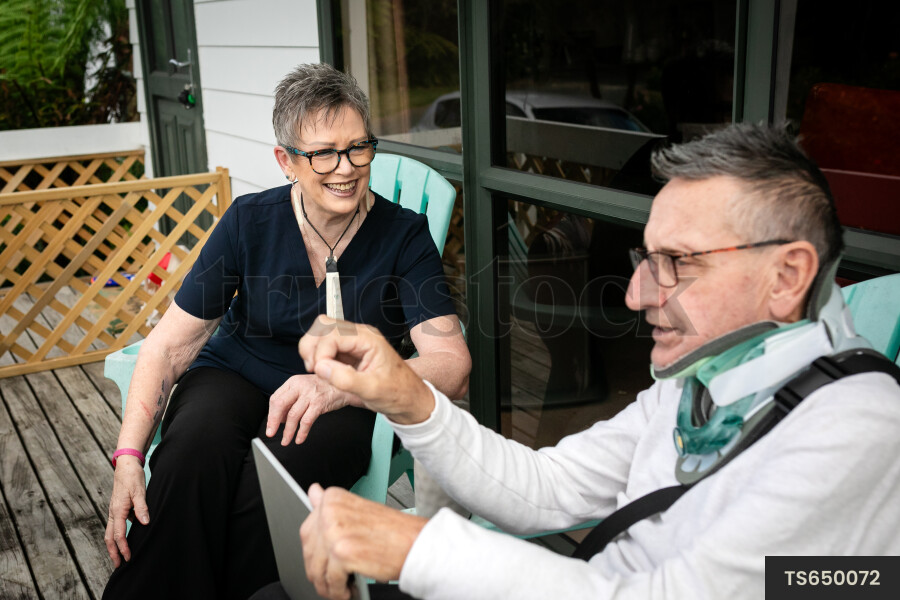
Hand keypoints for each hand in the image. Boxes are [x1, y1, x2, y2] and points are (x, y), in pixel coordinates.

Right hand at [104, 457, 148, 567]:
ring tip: (119, 557)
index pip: (119, 534)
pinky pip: (115, 525)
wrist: (126, 465)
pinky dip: (118, 535)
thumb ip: (142, 507)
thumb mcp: (140, 491)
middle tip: (118, 566)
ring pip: (110, 532)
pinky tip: (126, 539)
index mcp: (118, 510)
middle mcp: (113, 512)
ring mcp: (114, 510)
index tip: (128, 558)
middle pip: (109, 537)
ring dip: (113, 545)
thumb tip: (144, 523)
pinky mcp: (117, 508)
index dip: (123, 547)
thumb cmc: (133, 477)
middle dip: (113, 552)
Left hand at [266, 374, 350, 444]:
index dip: (271, 414)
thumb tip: (279, 419)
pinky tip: (299, 439)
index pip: (275, 398)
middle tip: (271, 434)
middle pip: (279, 405)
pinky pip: (306, 421)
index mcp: (294, 382)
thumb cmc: (325, 388)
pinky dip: (301, 432)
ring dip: (288, 432)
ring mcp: (310, 394)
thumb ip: (292, 400)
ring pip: (292, 416)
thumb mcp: (305, 388)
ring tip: (286, 441)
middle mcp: (300, 385)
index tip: (270, 426)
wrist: (346, 385)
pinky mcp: (320, 403)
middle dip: (273, 422)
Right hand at [298, 316, 433, 424]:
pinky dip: (318, 357)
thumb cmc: (397, 393)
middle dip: (313, 347)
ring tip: (320, 371)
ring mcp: (353, 341)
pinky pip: (325, 346)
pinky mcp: (348, 351)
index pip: (333, 334)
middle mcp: (359, 335)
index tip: (320, 372)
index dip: (321, 353)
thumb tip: (321, 367)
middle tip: (315, 369)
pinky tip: (326, 372)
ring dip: (313, 350)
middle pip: (323, 325)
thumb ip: (346, 379)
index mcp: (368, 339)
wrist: (409, 398)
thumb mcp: (372, 390)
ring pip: (321, 333)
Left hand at [300, 484, 426, 599]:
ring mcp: (334, 532)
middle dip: (320, 571)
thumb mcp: (357, 510)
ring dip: (328, 585)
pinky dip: (339, 592)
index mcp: (333, 499)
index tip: (326, 559)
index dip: (316, 552)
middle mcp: (330, 512)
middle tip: (335, 578)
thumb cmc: (393, 530)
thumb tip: (313, 492)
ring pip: (316, 570)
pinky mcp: (342, 553)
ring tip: (343, 587)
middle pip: (309, 553)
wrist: (416, 542)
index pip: (308, 531)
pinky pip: (330, 582)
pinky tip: (350, 589)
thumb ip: (331, 505)